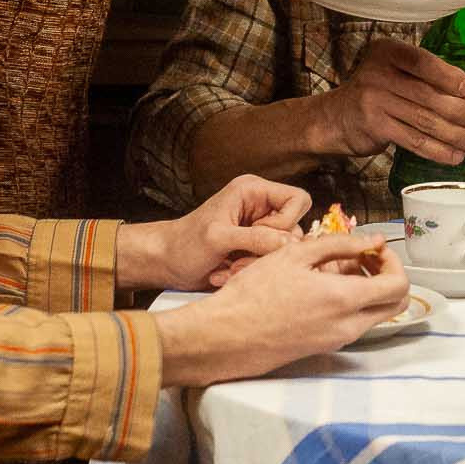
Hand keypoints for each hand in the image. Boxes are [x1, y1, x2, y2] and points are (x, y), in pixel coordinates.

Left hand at [115, 174, 312, 292]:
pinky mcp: (256, 249)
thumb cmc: (185, 244)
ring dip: (258, 264)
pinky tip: (227, 272)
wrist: (166, 263)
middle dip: (269, 249)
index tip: (259, 234)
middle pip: (295, 228)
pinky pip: (271, 262)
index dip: (286, 221)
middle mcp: (261, 207)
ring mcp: (260, 229)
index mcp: (254, 191)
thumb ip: (256, 238)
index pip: (298, 199)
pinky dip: (251, 271)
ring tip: (231, 267)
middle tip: (239, 258)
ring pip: (284, 249)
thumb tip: (290, 243)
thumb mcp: (218, 238)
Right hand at [151, 234, 408, 387]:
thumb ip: (340, 245)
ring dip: (367, 289)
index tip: (373, 248)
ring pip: (374, 315)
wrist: (225, 336)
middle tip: (363, 258)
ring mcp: (336, 341)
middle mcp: (348, 327)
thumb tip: (374, 240)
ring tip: (336, 268)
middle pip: (394, 305)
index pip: (398, 286)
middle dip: (387, 276)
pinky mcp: (322, 348)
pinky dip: (350, 303)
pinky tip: (322, 286)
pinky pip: (352, 325)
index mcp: (345, 300)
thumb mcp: (295, 255)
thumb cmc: (254, 292)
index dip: (393, 261)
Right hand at [317, 38, 464, 164]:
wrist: (334, 118)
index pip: (423, 61)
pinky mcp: (374, 126)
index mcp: (387, 52)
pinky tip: (452, 155)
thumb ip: (419, 75)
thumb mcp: (390, 71)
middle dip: (458, 111)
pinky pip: (413, 140)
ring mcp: (374, 100)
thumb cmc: (372, 93)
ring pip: (425, 120)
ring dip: (453, 134)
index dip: (449, 76)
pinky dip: (436, 150)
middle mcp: (378, 73)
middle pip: (428, 94)